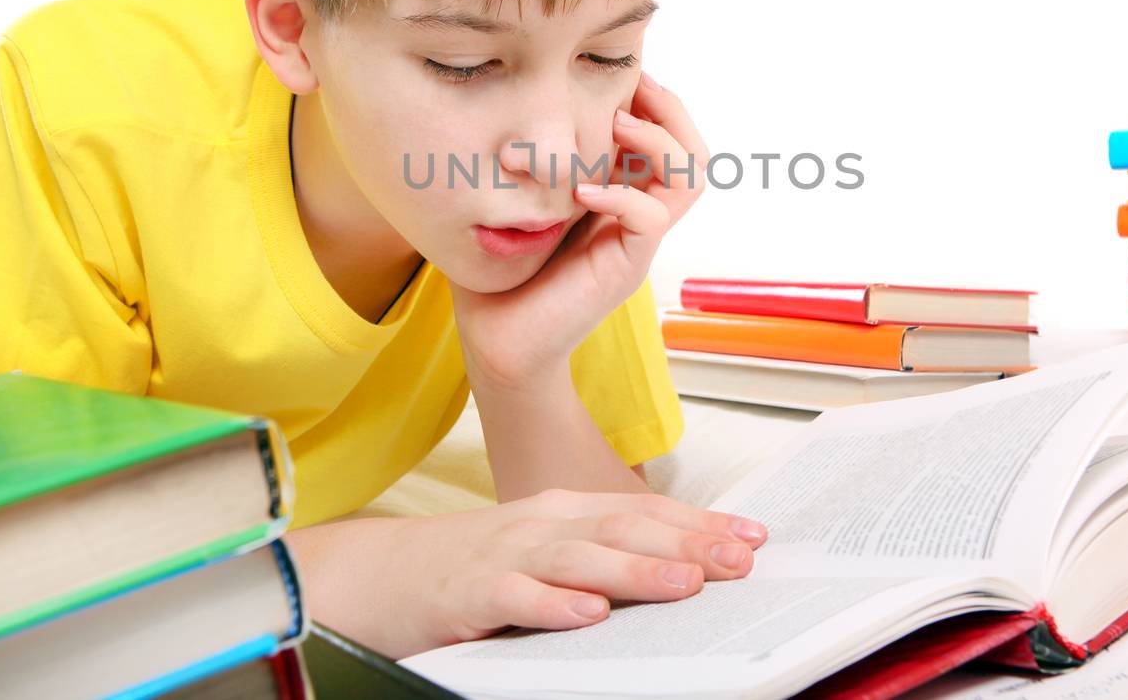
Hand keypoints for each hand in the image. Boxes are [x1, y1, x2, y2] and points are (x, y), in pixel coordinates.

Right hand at [286, 487, 766, 658]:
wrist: (376, 575)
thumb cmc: (470, 566)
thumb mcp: (542, 552)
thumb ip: (600, 556)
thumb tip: (680, 570)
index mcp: (564, 512)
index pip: (643, 511)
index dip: (699, 522)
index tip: (752, 536)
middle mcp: (541, 524)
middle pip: (623, 529)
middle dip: (687, 543)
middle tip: (738, 560)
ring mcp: (505, 555)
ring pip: (579, 559)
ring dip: (635, 571)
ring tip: (684, 584)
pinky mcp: (469, 591)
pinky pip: (515, 597)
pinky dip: (553, 604)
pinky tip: (587, 614)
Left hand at [451, 71, 709, 389]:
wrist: (496, 339)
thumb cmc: (500, 268)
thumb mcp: (519, 196)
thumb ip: (534, 158)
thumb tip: (515, 98)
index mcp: (620, 194)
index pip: (667, 136)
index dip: (653, 99)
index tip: (618, 72)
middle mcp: (638, 214)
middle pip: (694, 152)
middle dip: (669, 108)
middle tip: (632, 84)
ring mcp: (636, 241)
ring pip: (690, 177)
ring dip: (657, 140)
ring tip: (615, 124)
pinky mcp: (626, 266)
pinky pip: (652, 217)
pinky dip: (623, 194)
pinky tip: (582, 190)